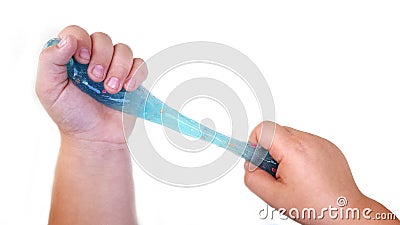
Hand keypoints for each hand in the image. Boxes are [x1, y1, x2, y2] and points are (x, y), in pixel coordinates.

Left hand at [36, 25, 146, 145]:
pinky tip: (126, 89)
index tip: (81, 60)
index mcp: (72, 57)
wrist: (95, 138)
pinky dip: (135, 74)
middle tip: (95, 79)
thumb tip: (67, 40)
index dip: (81, 40)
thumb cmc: (71, 115)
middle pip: (103, 38)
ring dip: (118, 68)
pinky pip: (140, 65)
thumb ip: (50, 61)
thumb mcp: (49, 89)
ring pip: (123, 50)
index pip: (77, 32)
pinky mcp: (132, 79)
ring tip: (110, 89)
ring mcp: (115, 68)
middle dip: (101, 58)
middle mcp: (94, 58)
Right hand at [244, 121, 398, 224]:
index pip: (264, 128)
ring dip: (285, 152)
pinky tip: (306, 174)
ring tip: (293, 176)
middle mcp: (309, 141)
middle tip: (275, 173)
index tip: (257, 159)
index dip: (254, 142)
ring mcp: (321, 142)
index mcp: (294, 150)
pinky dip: (299, 154)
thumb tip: (250, 165)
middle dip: (269, 150)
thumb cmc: (315, 206)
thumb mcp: (274, 197)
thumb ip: (253, 178)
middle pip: (276, 132)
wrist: (347, 212)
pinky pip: (305, 142)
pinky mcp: (329, 146)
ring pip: (290, 137)